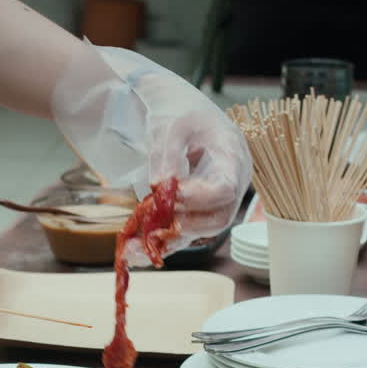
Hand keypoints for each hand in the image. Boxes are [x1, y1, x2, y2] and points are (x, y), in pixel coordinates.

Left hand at [52, 43, 250, 262]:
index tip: (173, 192)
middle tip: (156, 222)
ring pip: (199, 232)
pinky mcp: (196, 210)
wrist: (179, 113)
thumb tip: (161, 186)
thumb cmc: (181, 113)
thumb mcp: (173, 126)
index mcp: (232, 156)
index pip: (226, 188)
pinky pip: (183, 233)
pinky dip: (160, 244)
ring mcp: (214, 200)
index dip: (200, 197)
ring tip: (134, 249)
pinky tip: (134, 254)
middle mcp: (230, 183)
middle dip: (187, 225)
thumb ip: (168, 155)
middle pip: (219, 218)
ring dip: (168, 242)